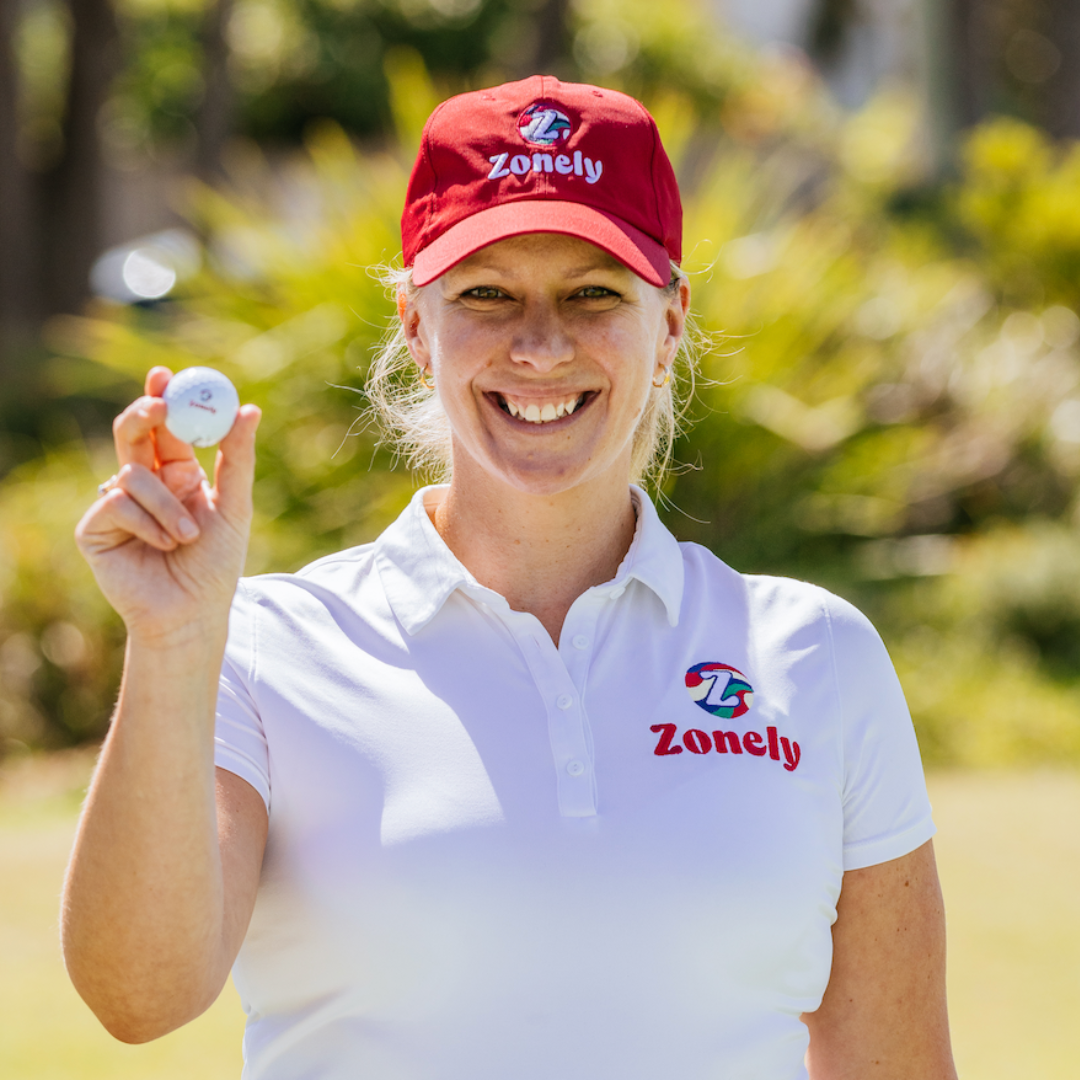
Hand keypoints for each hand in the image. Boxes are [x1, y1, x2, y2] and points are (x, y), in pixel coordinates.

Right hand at [76, 367, 260, 647]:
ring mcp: (117, 503)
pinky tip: (161, 548)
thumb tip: (250, 409)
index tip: (166, 374)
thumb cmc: (216, 565)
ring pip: (132, 471)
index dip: (163, 398)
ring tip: (187, 537)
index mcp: (178, 474)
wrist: (193, 613)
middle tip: (158, 404)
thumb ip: (238, 459)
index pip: (166, 427)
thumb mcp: (235, 507)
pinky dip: (147, 523)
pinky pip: (118, 501)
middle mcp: (145, 484)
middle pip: (134, 434)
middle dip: (144, 414)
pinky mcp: (95, 528)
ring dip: (167, 504)